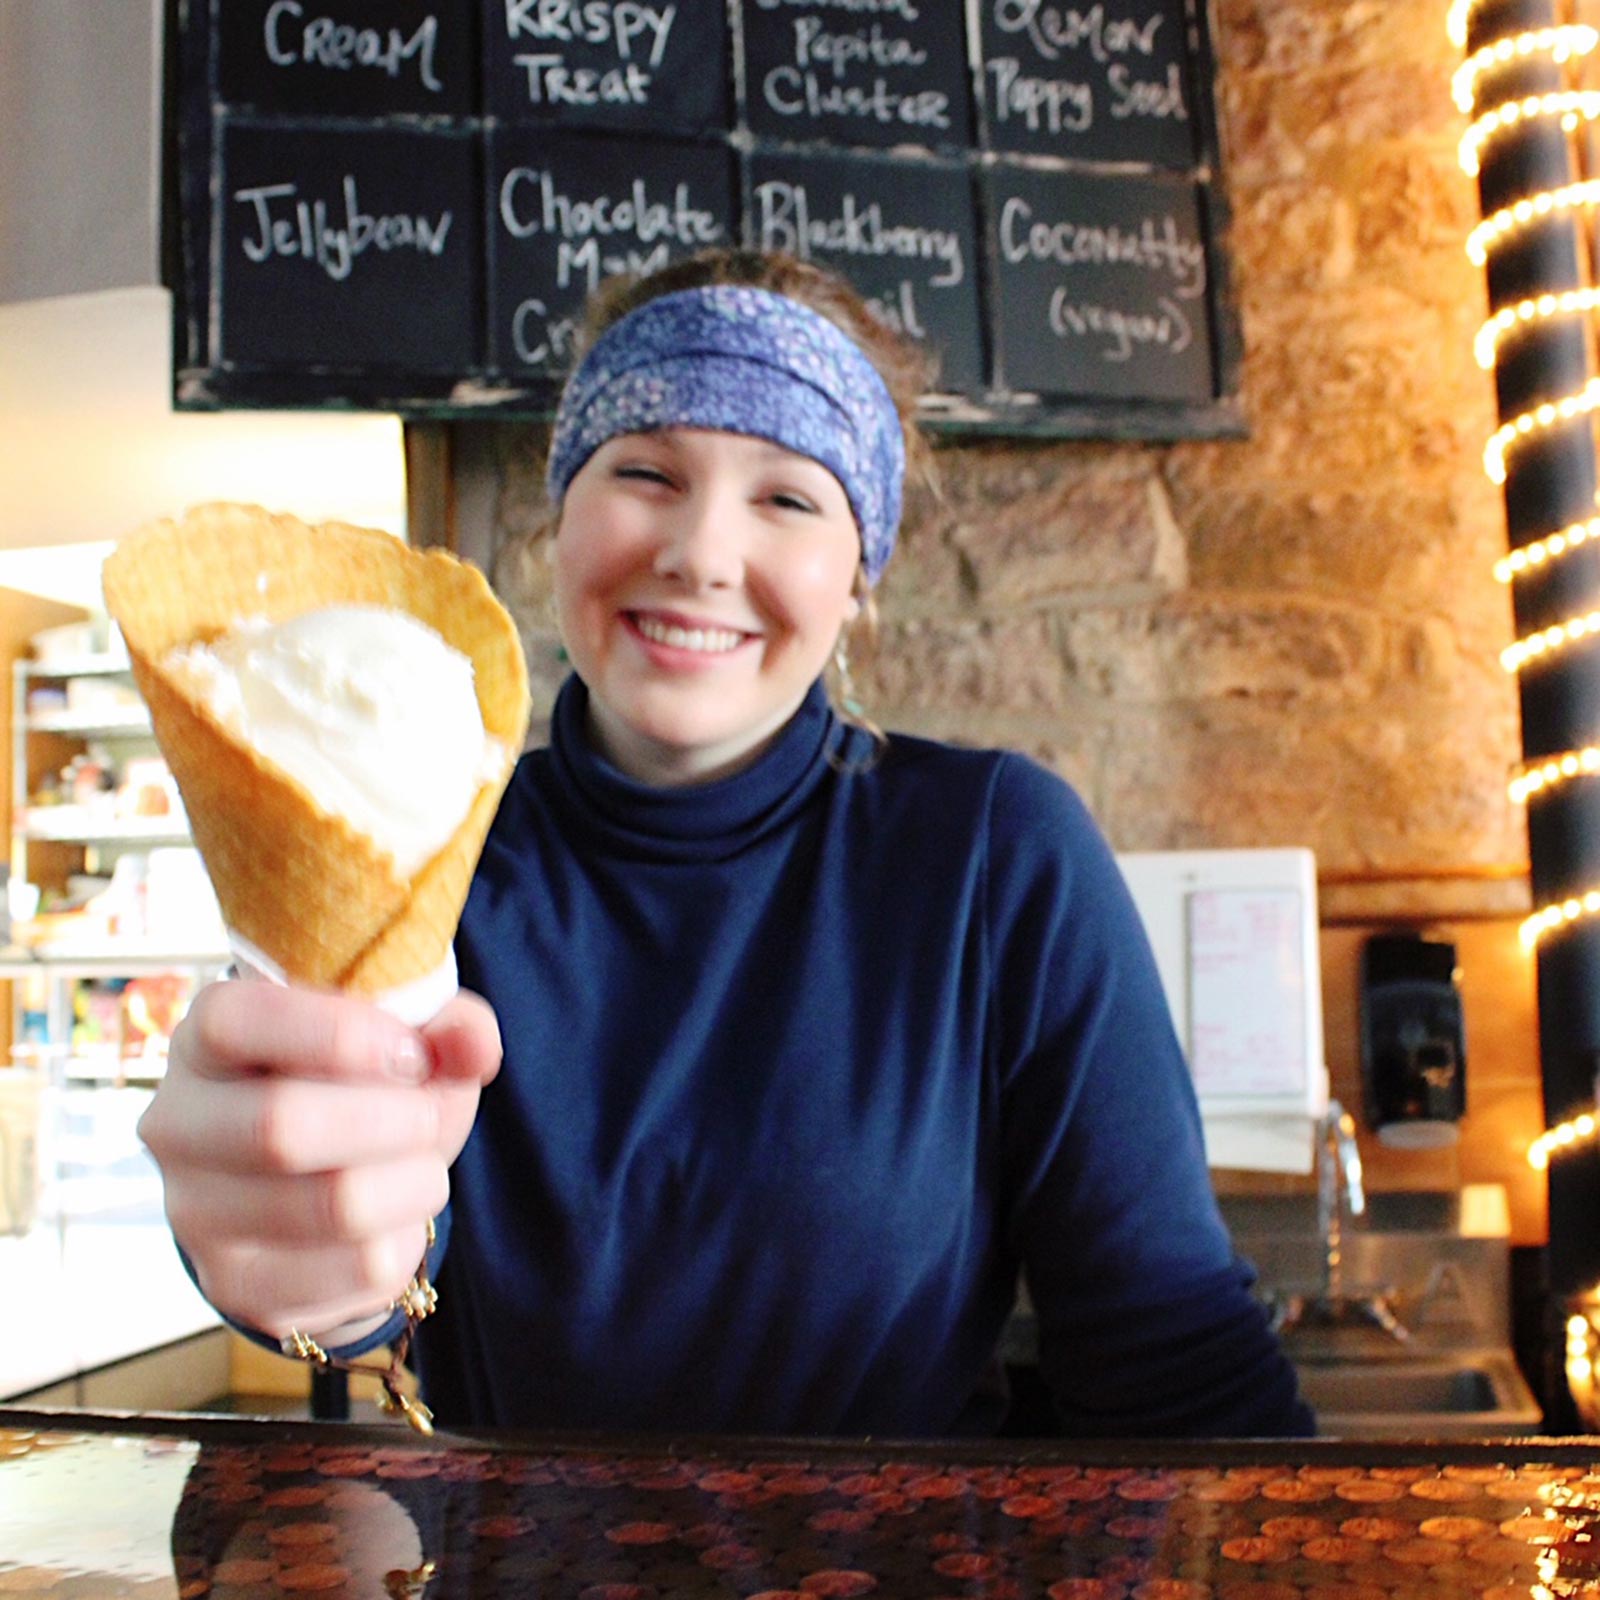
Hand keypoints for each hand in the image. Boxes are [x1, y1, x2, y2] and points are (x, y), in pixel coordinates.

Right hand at [138, 979, 500, 1341]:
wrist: (329, 1180)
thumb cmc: (362, 1084)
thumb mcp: (405, 1038)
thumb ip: (449, 1026)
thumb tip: (474, 1045)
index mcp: (206, 1040)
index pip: (233, 1022)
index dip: (335, 1032)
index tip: (409, 1051)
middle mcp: (177, 1125)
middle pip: (280, 1129)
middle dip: (393, 1119)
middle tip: (428, 1115)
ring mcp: (195, 1215)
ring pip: (334, 1206)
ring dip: (415, 1181)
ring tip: (421, 1164)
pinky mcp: (238, 1288)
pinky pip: (360, 1270)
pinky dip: (407, 1239)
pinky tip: (395, 1216)